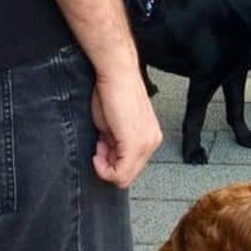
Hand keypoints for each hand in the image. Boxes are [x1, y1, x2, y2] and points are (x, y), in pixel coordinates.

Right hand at [91, 61, 162, 187]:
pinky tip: (98, 149)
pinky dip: (104, 168)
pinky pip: (120, 173)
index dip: (110, 162)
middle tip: (98, 146)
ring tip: (100, 141)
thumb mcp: (113, 126)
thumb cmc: (112, 92)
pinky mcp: (135, 144)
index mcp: (150, 136)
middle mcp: (152, 142)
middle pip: (128, 174)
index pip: (131, 167)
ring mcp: (146, 144)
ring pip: (124, 175)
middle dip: (108, 164)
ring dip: (106, 163)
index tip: (100, 148)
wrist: (116, 74)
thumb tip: (109, 159)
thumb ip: (115, 145)